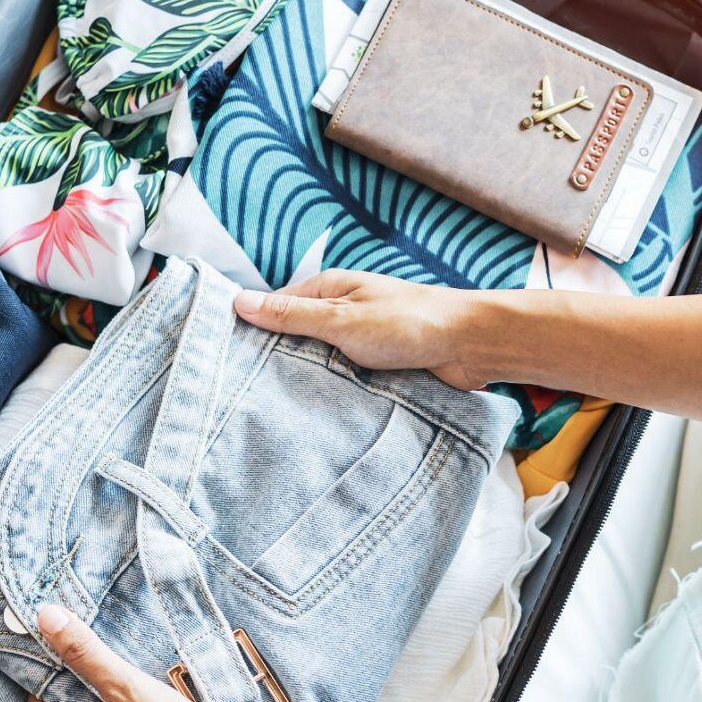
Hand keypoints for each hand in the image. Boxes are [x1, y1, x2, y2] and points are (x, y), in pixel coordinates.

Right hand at [233, 268, 488, 387]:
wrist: (471, 346)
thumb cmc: (409, 322)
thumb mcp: (341, 318)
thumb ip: (292, 314)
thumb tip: (239, 302)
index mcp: (329, 290)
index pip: (276, 308)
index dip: (254, 331)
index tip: (230, 358)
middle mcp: (342, 312)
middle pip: (296, 338)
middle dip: (280, 361)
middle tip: (251, 392)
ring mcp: (359, 339)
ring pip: (320, 362)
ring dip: (311, 379)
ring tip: (282, 406)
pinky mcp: (377, 365)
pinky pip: (344, 379)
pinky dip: (335, 391)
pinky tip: (320, 411)